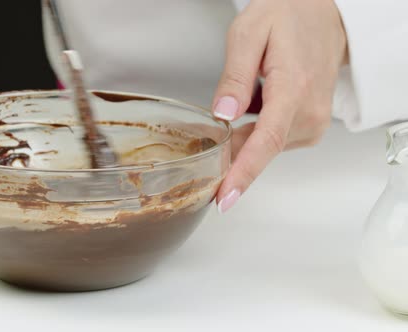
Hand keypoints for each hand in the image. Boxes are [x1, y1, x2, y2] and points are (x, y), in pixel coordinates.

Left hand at [213, 0, 347, 212]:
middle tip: (204, 142)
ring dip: (242, 138)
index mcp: (293, 88)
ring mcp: (314, 121)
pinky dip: (255, 133)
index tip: (226, 197)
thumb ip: (235, 76)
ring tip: (239, 102)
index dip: (243, 173)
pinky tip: (253, 108)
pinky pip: (273, 140)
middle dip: (229, 154)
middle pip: (260, 148)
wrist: (324, 13)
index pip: (266, 141)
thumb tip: (222, 114)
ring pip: (265, 146)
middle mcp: (309, 112)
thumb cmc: (290, 16)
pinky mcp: (311, 126)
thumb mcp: (249, 33)